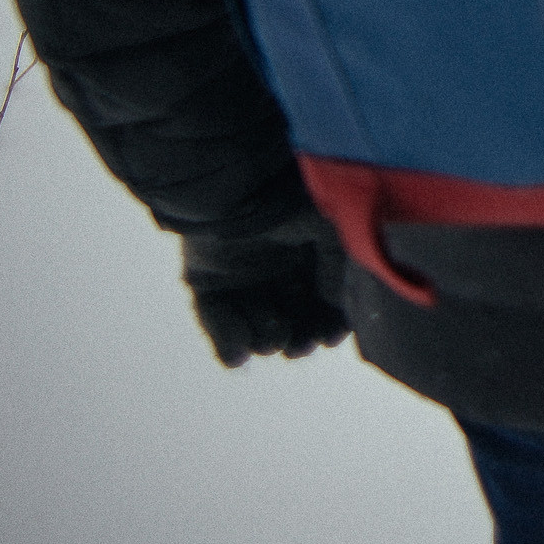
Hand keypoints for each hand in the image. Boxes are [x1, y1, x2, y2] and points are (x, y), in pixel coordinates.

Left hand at [181, 210, 350, 365]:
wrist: (237, 185)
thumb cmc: (292, 202)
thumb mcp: (333, 234)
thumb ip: (339, 273)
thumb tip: (339, 310)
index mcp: (308, 252)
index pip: (321, 297)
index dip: (327, 321)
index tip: (330, 339)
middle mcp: (274, 265)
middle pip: (289, 314)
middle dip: (295, 336)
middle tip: (298, 349)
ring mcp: (238, 273)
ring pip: (253, 320)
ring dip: (263, 340)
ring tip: (269, 343)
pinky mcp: (204, 277)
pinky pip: (213, 316)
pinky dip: (224, 339)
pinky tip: (237, 357)